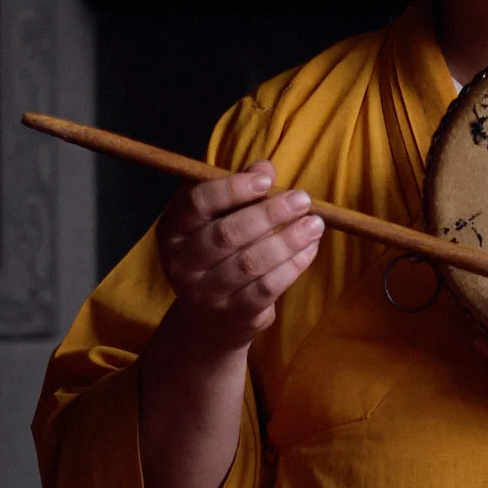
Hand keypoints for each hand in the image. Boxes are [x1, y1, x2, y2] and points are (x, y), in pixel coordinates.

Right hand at [154, 161, 323, 357]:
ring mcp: (206, 293)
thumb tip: (264, 166)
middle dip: (270, 214)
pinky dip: (293, 266)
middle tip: (302, 199)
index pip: (196, 203)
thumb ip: (238, 191)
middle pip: (228, 234)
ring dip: (288, 240)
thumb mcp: (218, 221)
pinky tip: (310, 249)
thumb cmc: (218, 256)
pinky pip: (267, 287)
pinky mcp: (234, 315)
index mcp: (173, 230)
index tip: (266, 179)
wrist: (209, 321)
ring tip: (315, 224)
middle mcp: (182, 263)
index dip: (232, 189)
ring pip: (251, 262)